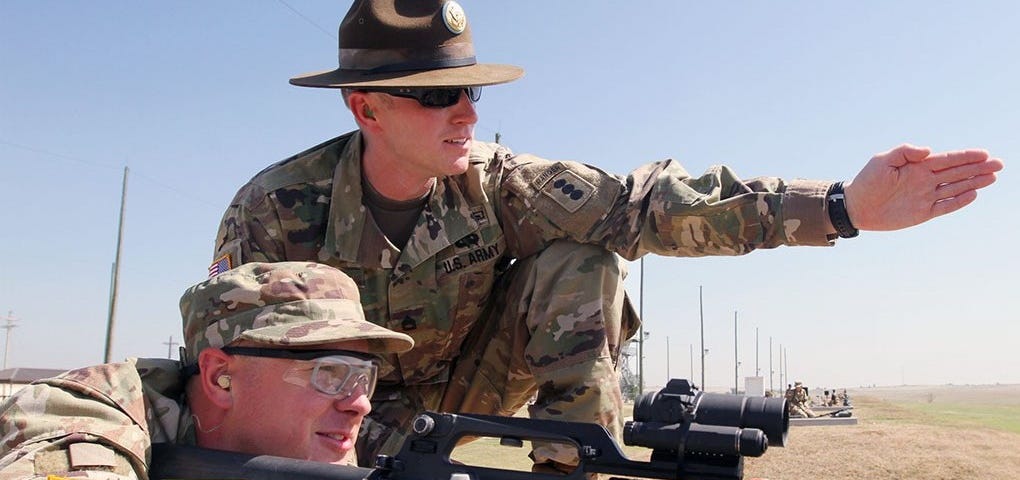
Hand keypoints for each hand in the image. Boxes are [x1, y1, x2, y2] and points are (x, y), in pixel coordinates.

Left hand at [843, 144, 1003, 230]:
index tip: (984, 154)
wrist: (856, 207)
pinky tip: (974, 194)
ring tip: (993, 177)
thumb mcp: (882, 161)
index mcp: (918, 166)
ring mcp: (926, 196)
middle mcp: (925, 180)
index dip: (966, 157)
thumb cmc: (867, 181)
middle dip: (978, 168)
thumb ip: (905, 151)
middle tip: (999, 164)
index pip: (948, 160)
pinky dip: (959, 201)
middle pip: (957, 173)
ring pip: (955, 188)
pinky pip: (945, 206)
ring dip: (974, 182)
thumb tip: (928, 150)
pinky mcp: (923, 212)